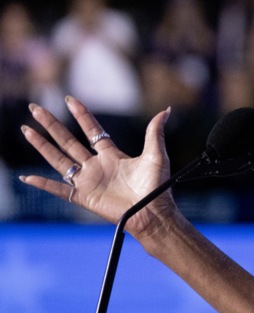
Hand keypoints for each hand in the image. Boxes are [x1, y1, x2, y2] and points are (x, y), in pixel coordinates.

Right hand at [20, 97, 175, 240]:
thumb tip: (166, 109)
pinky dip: (43, 184)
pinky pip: (59, 190)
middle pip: (68, 141)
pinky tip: (27, 178)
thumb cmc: (157, 186)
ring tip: (26, 131)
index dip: (81, 115)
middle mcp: (96, 166)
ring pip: (58, 159)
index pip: (92, 130)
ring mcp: (88, 181)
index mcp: (112, 155)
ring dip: (42, 146)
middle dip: (52, 125)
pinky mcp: (83, 197)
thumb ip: (155, 132)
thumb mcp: (156, 154)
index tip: (70, 99)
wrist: (153, 212)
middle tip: (36, 109)